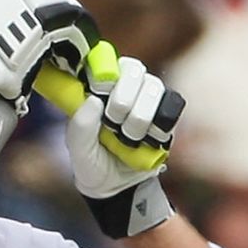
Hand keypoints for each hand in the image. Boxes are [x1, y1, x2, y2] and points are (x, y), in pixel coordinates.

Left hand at [66, 58, 181, 237]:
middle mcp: (124, 85)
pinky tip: (146, 140)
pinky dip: (157, 127)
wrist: (117, 187)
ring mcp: (148, 96)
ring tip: (127, 138)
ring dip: (138, 119)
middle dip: (122, 99)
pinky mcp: (167, 112)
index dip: (105, 73)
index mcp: (98, 87)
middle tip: (112, 122)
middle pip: (133, 69)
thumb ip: (79, 127)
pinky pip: (169, 108)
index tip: (99, 90)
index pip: (105, 60)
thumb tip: (93, 100)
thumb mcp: (78, 150)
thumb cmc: (92, 161)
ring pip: (153, 88)